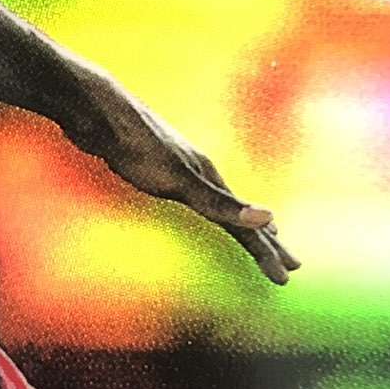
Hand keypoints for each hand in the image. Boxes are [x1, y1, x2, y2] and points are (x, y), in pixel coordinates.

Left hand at [94, 100, 299, 286]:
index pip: (248, 225)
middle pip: (242, 216)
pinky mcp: (157, 171)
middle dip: (268, 242)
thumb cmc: (136, 145)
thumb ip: (219, 203)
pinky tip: (205, 210)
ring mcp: (181, 171)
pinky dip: (214, 213)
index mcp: (210, 178)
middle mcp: (202, 174)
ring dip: (245, 226)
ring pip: (222, 207)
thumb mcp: (180, 179)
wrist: (97, 112)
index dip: (267, 251)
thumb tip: (267, 217)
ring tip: (264, 237)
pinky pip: (198, 202)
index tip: (288, 276)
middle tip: (292, 265)